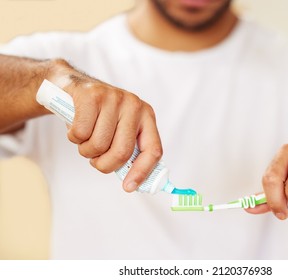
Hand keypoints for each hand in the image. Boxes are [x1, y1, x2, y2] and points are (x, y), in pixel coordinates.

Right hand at [48, 60, 162, 191]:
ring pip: (99, 145)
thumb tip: (132, 182)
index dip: (142, 172)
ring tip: (85, 138)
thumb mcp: (119, 129)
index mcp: (146, 116)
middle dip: (103, 164)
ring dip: (86, 150)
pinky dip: (73, 137)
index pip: (153, 150)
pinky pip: (81, 133)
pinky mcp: (92, 95)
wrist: (73, 86)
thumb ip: (127, 150)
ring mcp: (114, 98)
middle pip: (122, 152)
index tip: (128, 187)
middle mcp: (134, 105)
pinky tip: (75, 126)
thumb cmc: (98, 115)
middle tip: (95, 160)